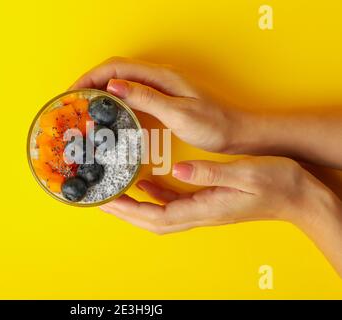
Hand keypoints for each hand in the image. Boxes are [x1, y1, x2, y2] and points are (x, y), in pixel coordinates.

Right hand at [70, 56, 240, 152]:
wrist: (237, 133)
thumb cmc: (213, 125)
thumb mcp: (178, 113)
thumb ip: (146, 98)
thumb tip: (112, 85)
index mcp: (161, 77)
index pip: (116, 68)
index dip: (91, 77)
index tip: (73, 93)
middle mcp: (158, 78)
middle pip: (115, 72)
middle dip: (91, 83)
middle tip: (73, 104)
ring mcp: (160, 89)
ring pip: (122, 83)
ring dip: (101, 92)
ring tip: (85, 109)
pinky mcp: (163, 100)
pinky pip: (132, 95)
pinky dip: (115, 102)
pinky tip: (109, 116)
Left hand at [100, 156, 341, 275]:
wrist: (297, 196)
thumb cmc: (275, 183)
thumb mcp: (243, 174)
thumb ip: (209, 174)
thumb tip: (177, 170)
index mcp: (205, 209)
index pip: (158, 216)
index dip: (131, 211)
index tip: (108, 202)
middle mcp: (200, 215)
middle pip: (153, 221)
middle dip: (125, 213)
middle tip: (102, 200)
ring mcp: (203, 211)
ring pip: (160, 215)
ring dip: (136, 208)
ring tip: (116, 194)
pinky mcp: (207, 204)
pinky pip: (173, 204)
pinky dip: (155, 196)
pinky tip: (146, 184)